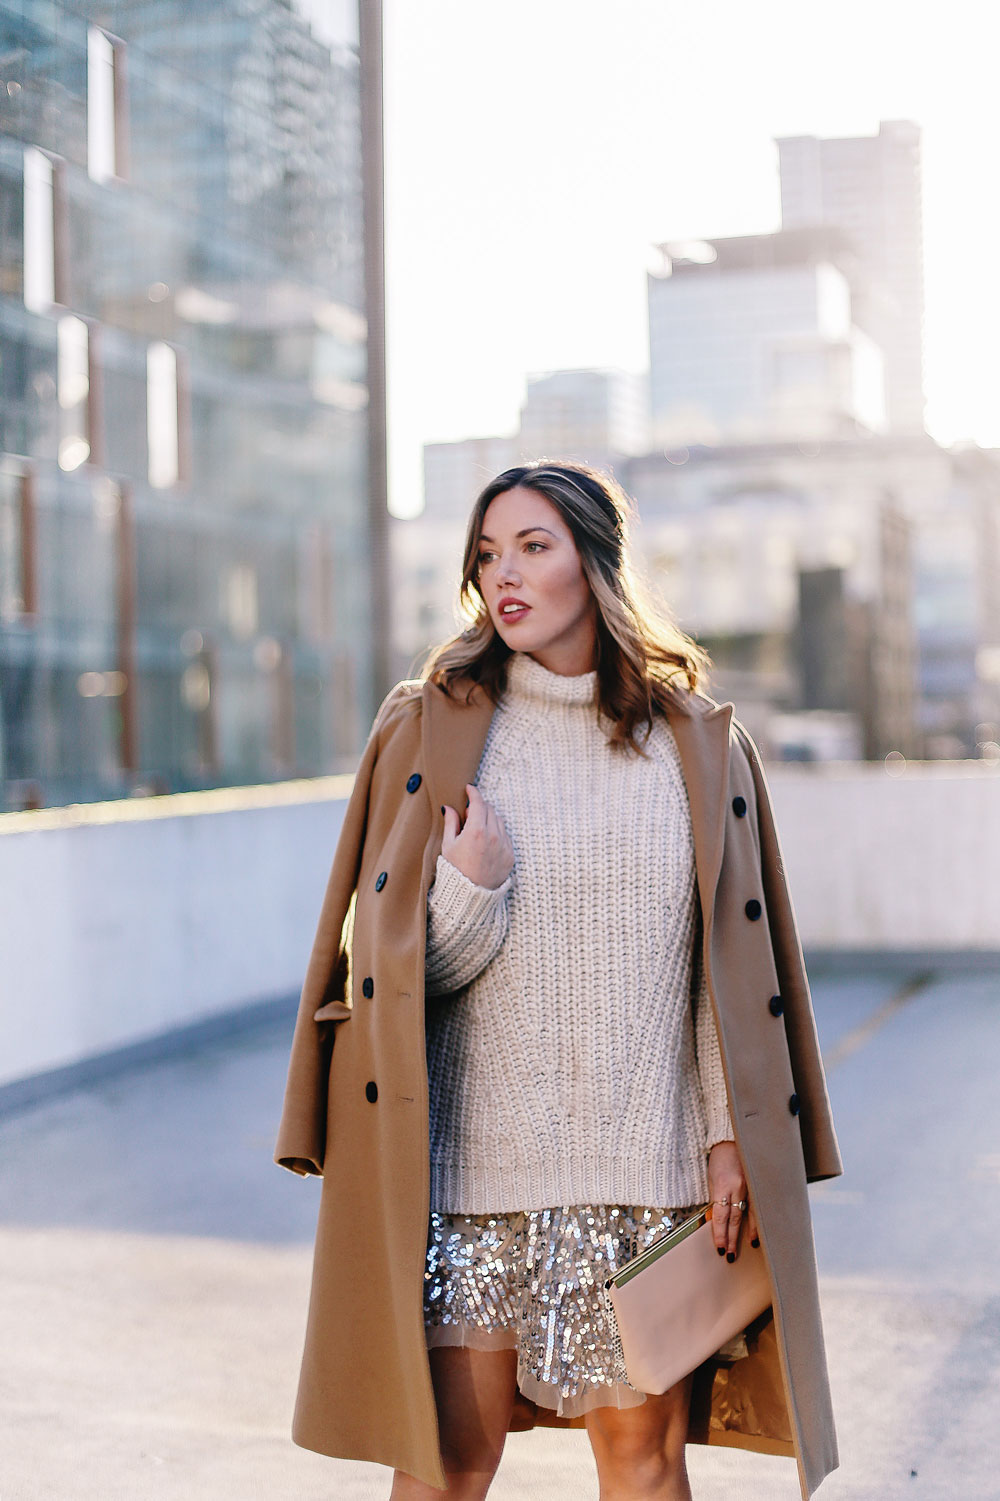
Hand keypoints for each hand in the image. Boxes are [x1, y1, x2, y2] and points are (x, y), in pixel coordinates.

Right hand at [441, 784, 514, 890]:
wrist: (471, 895)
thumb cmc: (456, 871)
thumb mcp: (448, 846)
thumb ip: (451, 823)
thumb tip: (450, 808)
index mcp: (476, 832)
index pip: (478, 803)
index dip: (474, 793)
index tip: (469, 788)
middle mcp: (493, 836)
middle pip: (490, 809)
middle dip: (480, 806)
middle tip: (469, 811)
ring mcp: (504, 846)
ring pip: (499, 821)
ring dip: (489, 818)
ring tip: (477, 827)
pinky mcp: (510, 855)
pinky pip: (505, 836)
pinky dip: (496, 832)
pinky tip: (486, 841)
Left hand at [707, 1140, 759, 1260]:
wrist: (734, 1138)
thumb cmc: (719, 1157)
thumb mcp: (711, 1177)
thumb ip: (715, 1198)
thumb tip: (716, 1218)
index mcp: (722, 1186)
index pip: (721, 1217)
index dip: (719, 1235)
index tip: (719, 1248)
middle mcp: (738, 1188)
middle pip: (734, 1220)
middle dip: (732, 1239)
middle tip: (730, 1256)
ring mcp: (750, 1187)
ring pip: (750, 1216)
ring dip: (747, 1233)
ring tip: (747, 1247)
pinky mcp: (758, 1185)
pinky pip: (759, 1206)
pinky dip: (758, 1220)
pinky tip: (760, 1230)